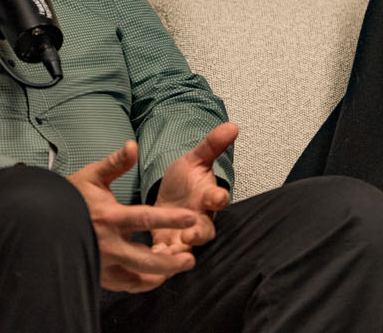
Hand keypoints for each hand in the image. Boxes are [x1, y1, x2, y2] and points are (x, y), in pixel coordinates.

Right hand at [68, 140, 199, 291]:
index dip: (170, 219)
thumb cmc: (69, 197)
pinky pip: (124, 284)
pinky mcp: (98, 275)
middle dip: (170, 261)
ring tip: (176, 267)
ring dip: (158, 275)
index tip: (190, 218)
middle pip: (144, 258)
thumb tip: (133, 145)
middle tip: (190, 258)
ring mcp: (102, 263)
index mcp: (109, 217)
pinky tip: (155, 276)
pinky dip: (142, 282)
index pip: (145, 219)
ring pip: (135, 277)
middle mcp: (106, 244)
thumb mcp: (91, 176)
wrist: (41, 222)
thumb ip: (116, 163)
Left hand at [151, 121, 237, 254]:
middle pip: (207, 230)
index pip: (220, 198)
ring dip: (179, 251)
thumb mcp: (196, 158)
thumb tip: (232, 125)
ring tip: (167, 251)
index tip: (216, 197)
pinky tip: (150, 257)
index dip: (219, 198)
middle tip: (190, 235)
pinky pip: (168, 255)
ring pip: (188, 247)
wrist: (170, 193)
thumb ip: (212, 144)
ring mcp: (186, 233)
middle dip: (199, 233)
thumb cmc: (186, 178)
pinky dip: (161, 257)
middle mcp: (200, 217)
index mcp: (207, 196)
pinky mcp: (169, 243)